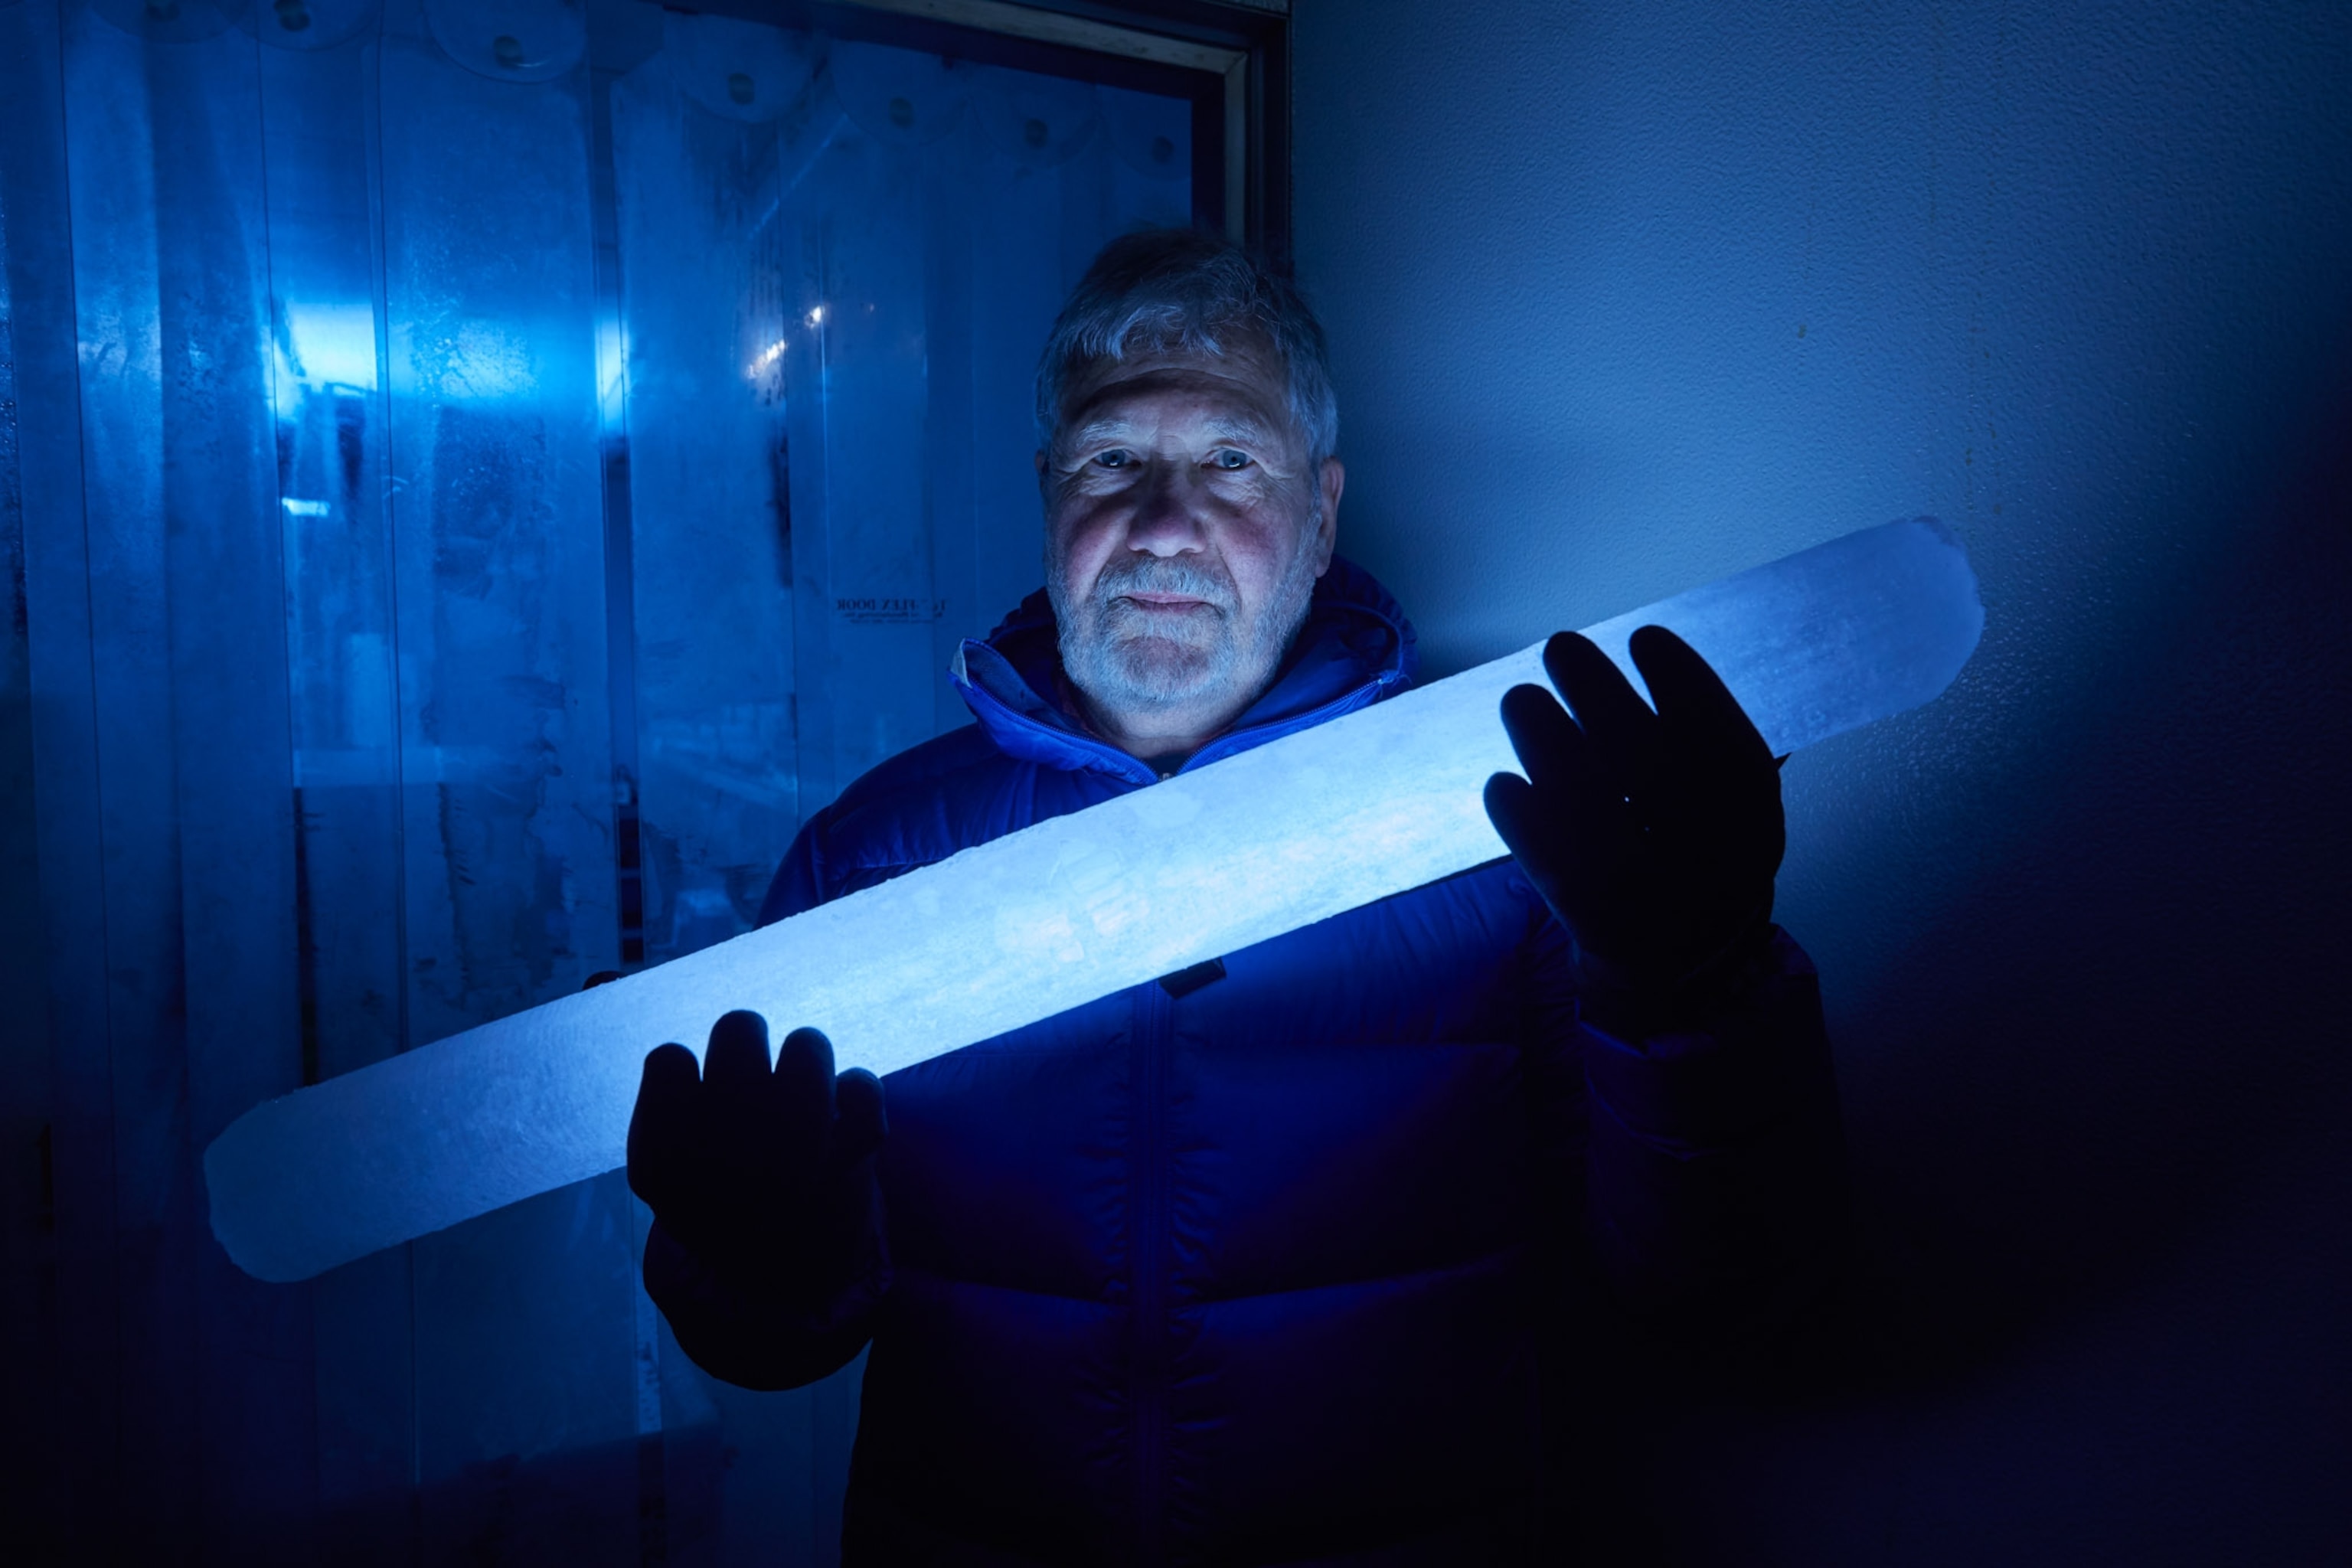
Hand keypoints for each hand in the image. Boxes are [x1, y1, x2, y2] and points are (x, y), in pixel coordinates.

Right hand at [627, 1010, 886, 1303]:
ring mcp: (794, 1146)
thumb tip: (601, 978)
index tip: (702, 1111)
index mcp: (668, 1150)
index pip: (669, 1058)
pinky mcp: (853, 1153)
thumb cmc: (717, 1207)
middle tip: (755, 1093)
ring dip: (807, 1063)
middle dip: (748, 1050)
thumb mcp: (661, 1160)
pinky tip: (846, 1120)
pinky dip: (858, 1093)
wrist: (778, 1287)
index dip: (690, 1078)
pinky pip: (862, 1083)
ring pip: (807, 1041)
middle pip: (740, 1026)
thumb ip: (644, 1077)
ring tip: (802, 1104)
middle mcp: (726, 1141)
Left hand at [1484, 626, 1784, 1017]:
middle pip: (1648, 767)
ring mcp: (1651, 898)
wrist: (1683, 967)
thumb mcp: (1729, 807)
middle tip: (1561, 648)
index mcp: (1755, 823)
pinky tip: (1504, 783)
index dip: (1687, 682)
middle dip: (1597, 695)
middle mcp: (1713, 863)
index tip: (1644, 635)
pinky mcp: (1592, 925)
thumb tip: (1634, 660)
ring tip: (1520, 700)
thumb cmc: (1698, 854)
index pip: (1727, 740)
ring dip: (1546, 743)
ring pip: (1590, 811)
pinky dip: (1521, 818)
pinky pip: (1548, 864)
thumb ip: (1698, 743)